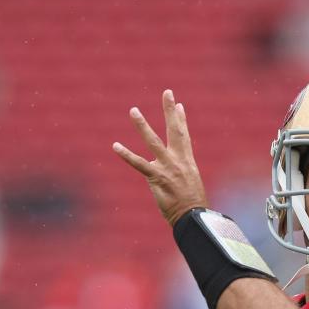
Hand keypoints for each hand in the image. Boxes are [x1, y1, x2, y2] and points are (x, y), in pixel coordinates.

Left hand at [112, 89, 207, 225]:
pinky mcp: (156, 178)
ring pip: (153, 142)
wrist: (192, 216)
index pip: (184, 135)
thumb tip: (179, 169)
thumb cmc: (192, 204)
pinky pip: (139, 164)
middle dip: (170, 111)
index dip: (181, 119)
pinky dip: (126, 155)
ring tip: (134, 111)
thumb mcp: (190, 183)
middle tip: (167, 92)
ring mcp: (167, 168)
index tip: (178, 104)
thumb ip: (182, 172)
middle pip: (174, 130)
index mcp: (187, 161)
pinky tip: (116, 146)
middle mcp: (178, 160)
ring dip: (142, 126)